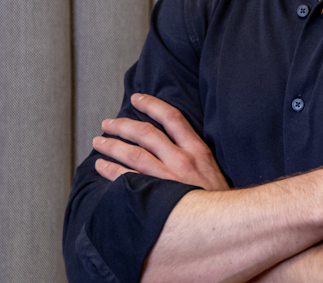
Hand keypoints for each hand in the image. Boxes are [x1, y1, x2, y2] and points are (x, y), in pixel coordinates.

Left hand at [93, 93, 229, 190]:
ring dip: (113, 146)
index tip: (137, 99)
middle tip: (108, 124)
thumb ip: (195, 155)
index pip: (172, 118)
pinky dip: (112, 170)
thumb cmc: (217, 199)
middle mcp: (182, 160)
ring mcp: (168, 178)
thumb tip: (174, 143)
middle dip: (123, 126)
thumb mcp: (212, 169)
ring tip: (99, 142)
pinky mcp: (156, 196)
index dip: (152, 105)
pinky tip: (101, 166)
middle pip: (146, 134)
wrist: (223, 224)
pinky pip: (128, 179)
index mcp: (197, 150)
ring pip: (134, 153)